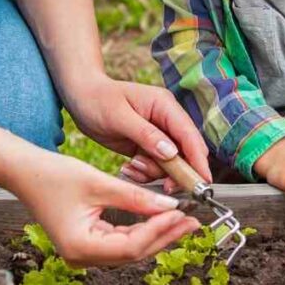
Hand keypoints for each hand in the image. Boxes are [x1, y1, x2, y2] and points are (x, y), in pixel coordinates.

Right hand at [11, 152, 200, 266]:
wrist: (25, 172)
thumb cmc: (53, 176)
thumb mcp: (100, 184)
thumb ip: (136, 198)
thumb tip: (171, 207)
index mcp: (81, 247)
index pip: (132, 246)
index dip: (160, 231)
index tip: (182, 215)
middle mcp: (82, 258)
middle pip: (134, 253)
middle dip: (165, 236)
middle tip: (193, 222)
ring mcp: (84, 253)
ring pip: (130, 249)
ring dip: (157, 235)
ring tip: (184, 221)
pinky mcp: (87, 243)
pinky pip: (121, 242)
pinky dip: (142, 231)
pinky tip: (161, 220)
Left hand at [64, 74, 210, 190]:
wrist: (80, 97)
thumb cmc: (97, 99)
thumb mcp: (119, 116)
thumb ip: (146, 135)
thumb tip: (171, 152)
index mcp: (165, 105)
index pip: (189, 135)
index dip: (198, 159)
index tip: (204, 181)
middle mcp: (166, 120)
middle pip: (186, 152)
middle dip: (177, 172)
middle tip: (168, 188)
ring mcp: (158, 134)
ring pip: (170, 163)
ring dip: (154, 172)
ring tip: (132, 166)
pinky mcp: (148, 145)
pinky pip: (155, 166)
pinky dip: (144, 172)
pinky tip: (129, 168)